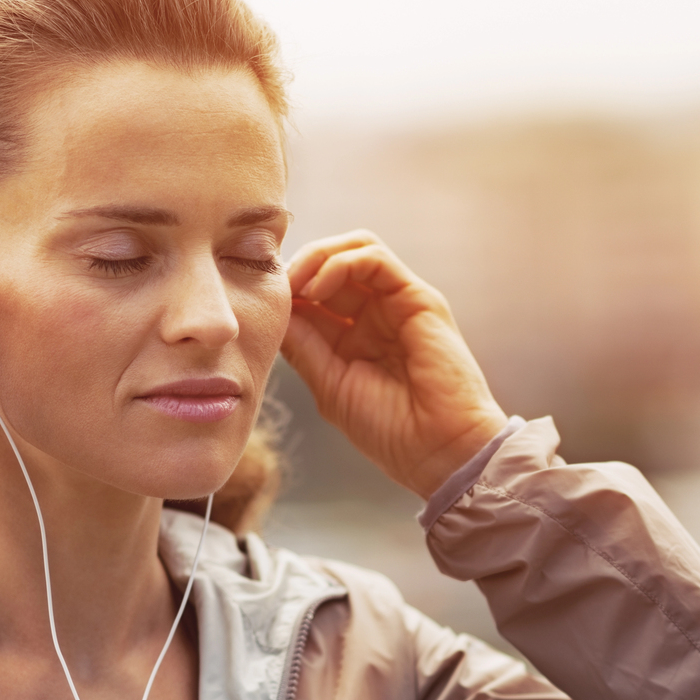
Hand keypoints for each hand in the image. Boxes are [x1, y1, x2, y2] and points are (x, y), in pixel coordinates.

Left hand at [280, 232, 507, 498]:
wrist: (439, 451)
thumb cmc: (390, 431)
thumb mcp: (331, 386)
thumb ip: (304, 346)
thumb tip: (275, 312)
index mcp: (354, 337)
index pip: (315, 293)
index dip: (287, 290)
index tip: (261, 302)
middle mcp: (376, 314)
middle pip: (333, 263)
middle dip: (298, 267)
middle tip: (275, 286)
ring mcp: (397, 303)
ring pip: (355, 248)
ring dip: (317, 257)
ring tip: (296, 283)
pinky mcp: (418, 297)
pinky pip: (375, 257)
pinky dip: (341, 262)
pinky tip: (319, 287)